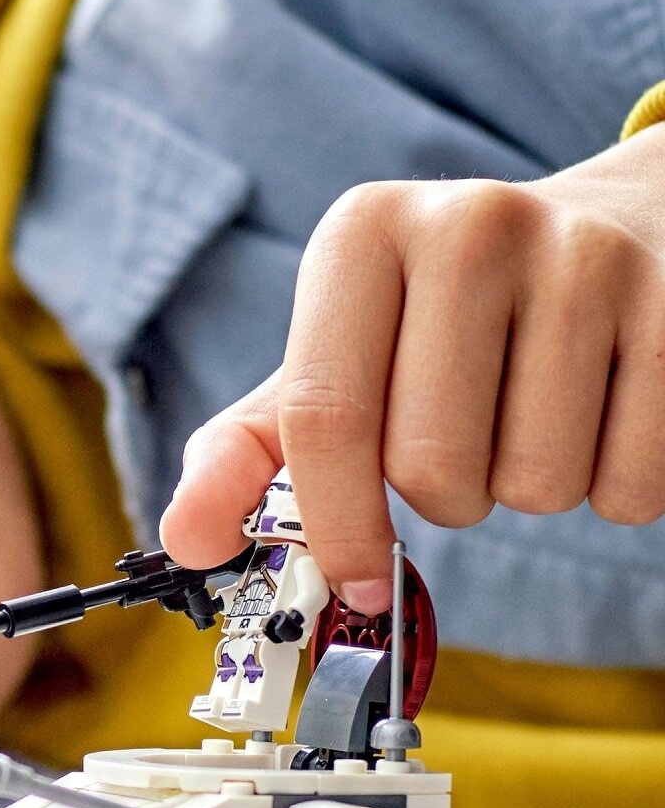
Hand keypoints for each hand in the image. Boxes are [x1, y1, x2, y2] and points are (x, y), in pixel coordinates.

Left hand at [159, 130, 664, 609]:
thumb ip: (247, 455)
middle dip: (442, 498)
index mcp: (362, 233)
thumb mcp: (330, 364)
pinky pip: (628, 482)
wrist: (613, 232)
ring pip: (535, 484)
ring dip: (527, 491)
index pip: (326, 420)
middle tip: (463, 445)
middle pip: (431, 468)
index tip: (354, 583)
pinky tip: (598, 415)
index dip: (336, 527)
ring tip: (531, 416)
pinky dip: (612, 488)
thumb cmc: (436, 325)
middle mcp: (470, 224)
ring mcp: (586, 255)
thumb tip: (186, 541)